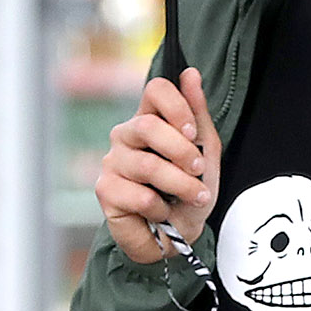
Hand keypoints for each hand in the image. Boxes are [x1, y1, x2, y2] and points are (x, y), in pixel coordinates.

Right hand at [98, 70, 219, 266]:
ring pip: (148, 166)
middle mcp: (126, 136)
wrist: (178, 238)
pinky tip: (164, 213)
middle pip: (147, 125)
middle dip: (181, 151)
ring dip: (181, 185)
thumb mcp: (204, 154)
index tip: (193, 133)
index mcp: (149, 120)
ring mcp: (112, 162)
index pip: (155, 89)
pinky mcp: (105, 191)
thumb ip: (198, 115)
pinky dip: (162, 208)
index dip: (178, 107)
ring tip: (195, 197)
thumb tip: (190, 73)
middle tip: (198, 170)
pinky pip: (140, 196)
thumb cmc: (188, 194)